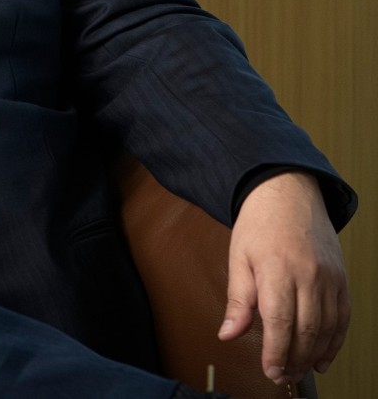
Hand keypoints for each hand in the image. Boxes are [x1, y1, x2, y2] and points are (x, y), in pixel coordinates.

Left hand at [219, 171, 348, 384]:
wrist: (289, 194)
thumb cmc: (260, 225)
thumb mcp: (238, 259)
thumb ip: (237, 301)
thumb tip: (227, 334)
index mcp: (277, 270)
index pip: (279, 323)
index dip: (276, 352)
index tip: (270, 371)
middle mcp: (309, 276)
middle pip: (306, 331)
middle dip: (293, 359)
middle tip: (281, 375)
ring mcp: (330, 279)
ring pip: (327, 329)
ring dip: (313, 355)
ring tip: (298, 369)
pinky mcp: (342, 280)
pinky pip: (342, 318)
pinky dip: (335, 342)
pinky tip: (323, 356)